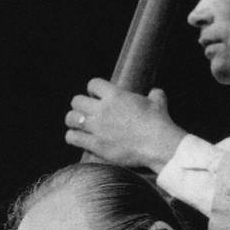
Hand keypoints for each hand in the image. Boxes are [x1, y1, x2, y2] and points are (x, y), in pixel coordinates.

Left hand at [65, 78, 185, 171]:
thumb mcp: (158, 102)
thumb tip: (155, 93)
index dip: (93, 90)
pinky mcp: (96, 145)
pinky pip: (72, 137)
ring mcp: (97, 128)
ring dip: (73, 120)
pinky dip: (73, 137)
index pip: (93, 84)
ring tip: (79, 125)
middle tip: (87, 112)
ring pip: (70, 118)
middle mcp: (102, 109)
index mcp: (115, 95)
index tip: (96, 96)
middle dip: (80, 105)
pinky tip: (78, 139)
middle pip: (76, 100)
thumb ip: (154, 94)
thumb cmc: (159, 123)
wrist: (159, 145)